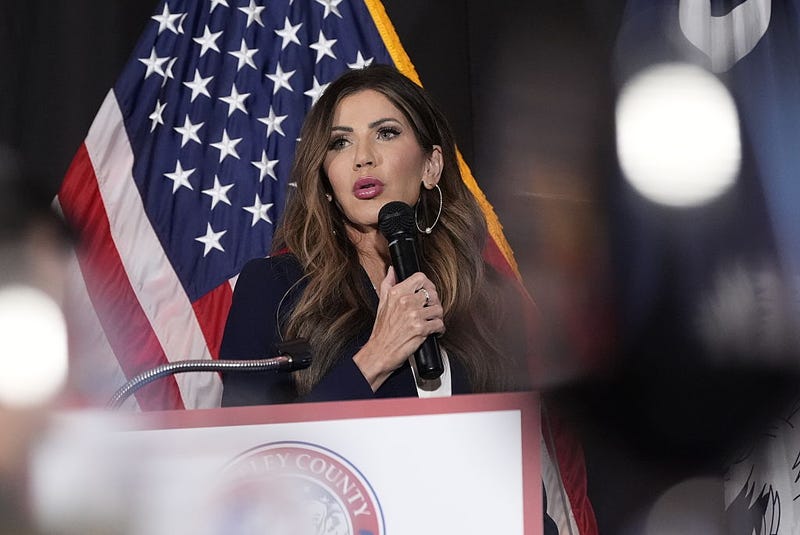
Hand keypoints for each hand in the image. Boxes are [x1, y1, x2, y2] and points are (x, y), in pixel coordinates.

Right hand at [353, 266, 443, 390]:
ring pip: (438, 308)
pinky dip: (439, 329)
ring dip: (437, 316)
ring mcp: (414, 315)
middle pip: (432, 293)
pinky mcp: (421, 329)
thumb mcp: (381, 302)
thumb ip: (388, 283)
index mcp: (397, 293)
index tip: (428, 291)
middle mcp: (406, 302)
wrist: (380, 352)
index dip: (427, 284)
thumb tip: (392, 270)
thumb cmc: (381, 331)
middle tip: (430, 309)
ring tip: (431, 320)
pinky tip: (433, 330)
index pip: (420, 278)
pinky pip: (439, 324)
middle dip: (434, 302)